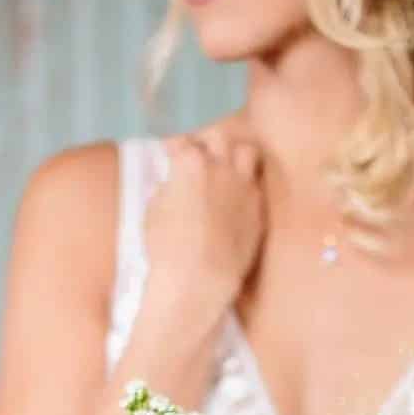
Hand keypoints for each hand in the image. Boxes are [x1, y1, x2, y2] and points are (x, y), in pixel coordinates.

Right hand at [144, 128, 264, 312]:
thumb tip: (174, 185)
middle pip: (217, 135)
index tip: (170, 151)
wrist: (200, 279)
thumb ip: (168, 188)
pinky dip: (245, 188)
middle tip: (199, 154)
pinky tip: (236, 200)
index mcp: (190, 162)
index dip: (173, 144)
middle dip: (206, 140)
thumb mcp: (154, 211)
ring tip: (226, 168)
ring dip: (236, 155)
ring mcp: (244, 187)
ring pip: (247, 152)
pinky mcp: (259, 211)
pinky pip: (256, 187)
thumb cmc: (167, 247)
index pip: (179, 138)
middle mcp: (221, 167)